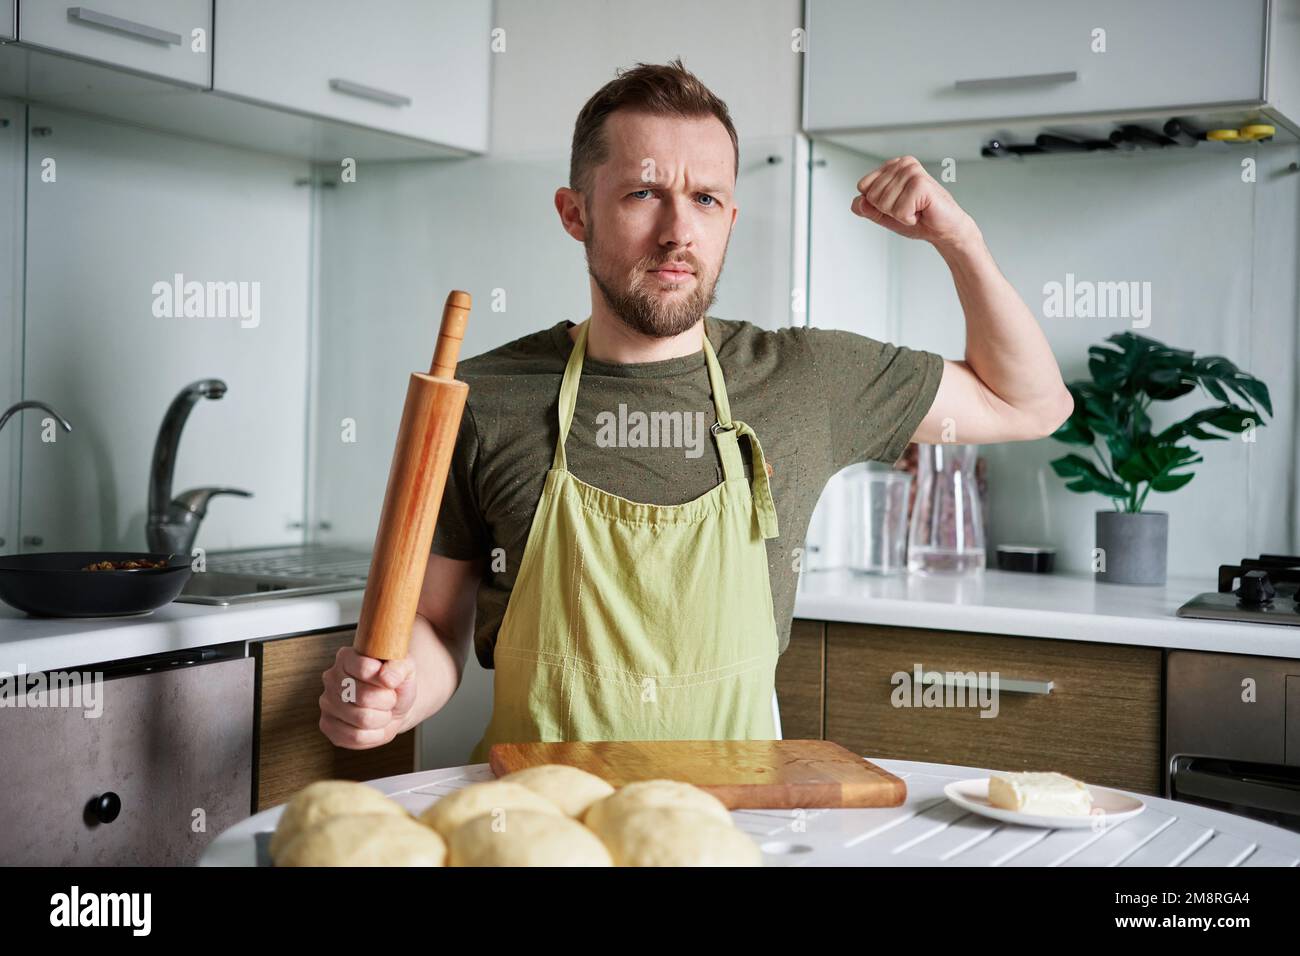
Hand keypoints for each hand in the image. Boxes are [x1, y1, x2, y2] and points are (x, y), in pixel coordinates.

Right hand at [318, 646, 416, 748]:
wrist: (394, 705)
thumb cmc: (397, 683)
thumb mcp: (406, 668)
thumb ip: (400, 667)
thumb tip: (387, 678)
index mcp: (347, 657)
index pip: (365, 669)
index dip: (386, 680)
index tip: (392, 682)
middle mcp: (331, 678)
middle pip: (364, 697)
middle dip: (387, 701)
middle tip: (389, 699)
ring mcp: (327, 703)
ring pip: (362, 719)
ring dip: (383, 719)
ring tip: (383, 711)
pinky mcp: (327, 726)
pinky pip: (355, 737)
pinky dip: (374, 735)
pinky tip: (375, 726)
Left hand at [851, 156, 977, 248]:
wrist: (944, 230)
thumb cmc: (918, 219)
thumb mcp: (884, 215)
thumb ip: (867, 208)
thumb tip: (858, 202)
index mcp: (892, 166)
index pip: (863, 186)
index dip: (876, 204)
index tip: (897, 204)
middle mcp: (903, 164)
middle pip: (871, 196)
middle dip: (888, 210)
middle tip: (908, 208)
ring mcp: (912, 171)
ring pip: (883, 204)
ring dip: (900, 215)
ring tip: (916, 209)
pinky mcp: (920, 184)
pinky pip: (898, 211)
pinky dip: (908, 218)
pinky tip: (922, 211)